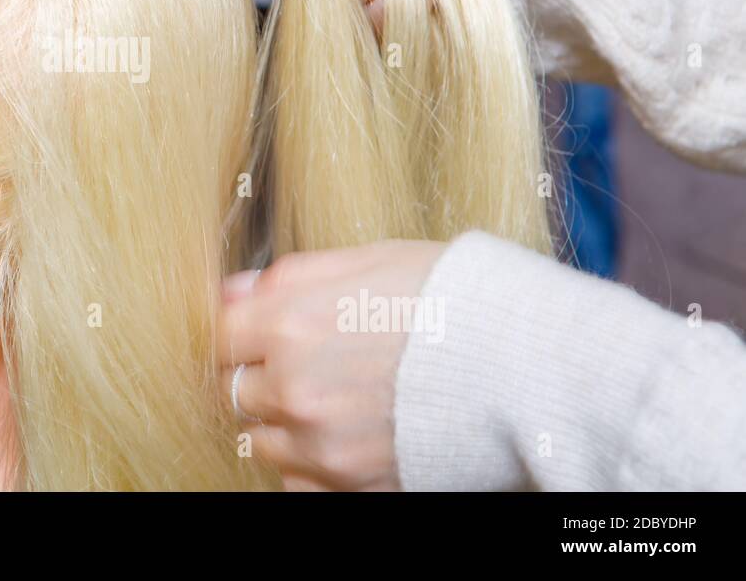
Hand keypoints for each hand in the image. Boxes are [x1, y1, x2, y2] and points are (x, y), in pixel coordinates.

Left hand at [218, 240, 447, 490]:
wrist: (530, 361)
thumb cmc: (454, 297)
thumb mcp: (366, 261)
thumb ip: (288, 278)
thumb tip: (235, 293)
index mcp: (291, 325)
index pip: (217, 337)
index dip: (236, 330)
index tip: (253, 329)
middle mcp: (296, 391)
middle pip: (233, 392)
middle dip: (255, 374)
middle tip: (296, 361)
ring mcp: (324, 447)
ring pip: (262, 442)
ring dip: (282, 422)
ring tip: (330, 397)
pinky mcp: (356, 487)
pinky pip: (298, 483)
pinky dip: (310, 463)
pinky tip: (345, 433)